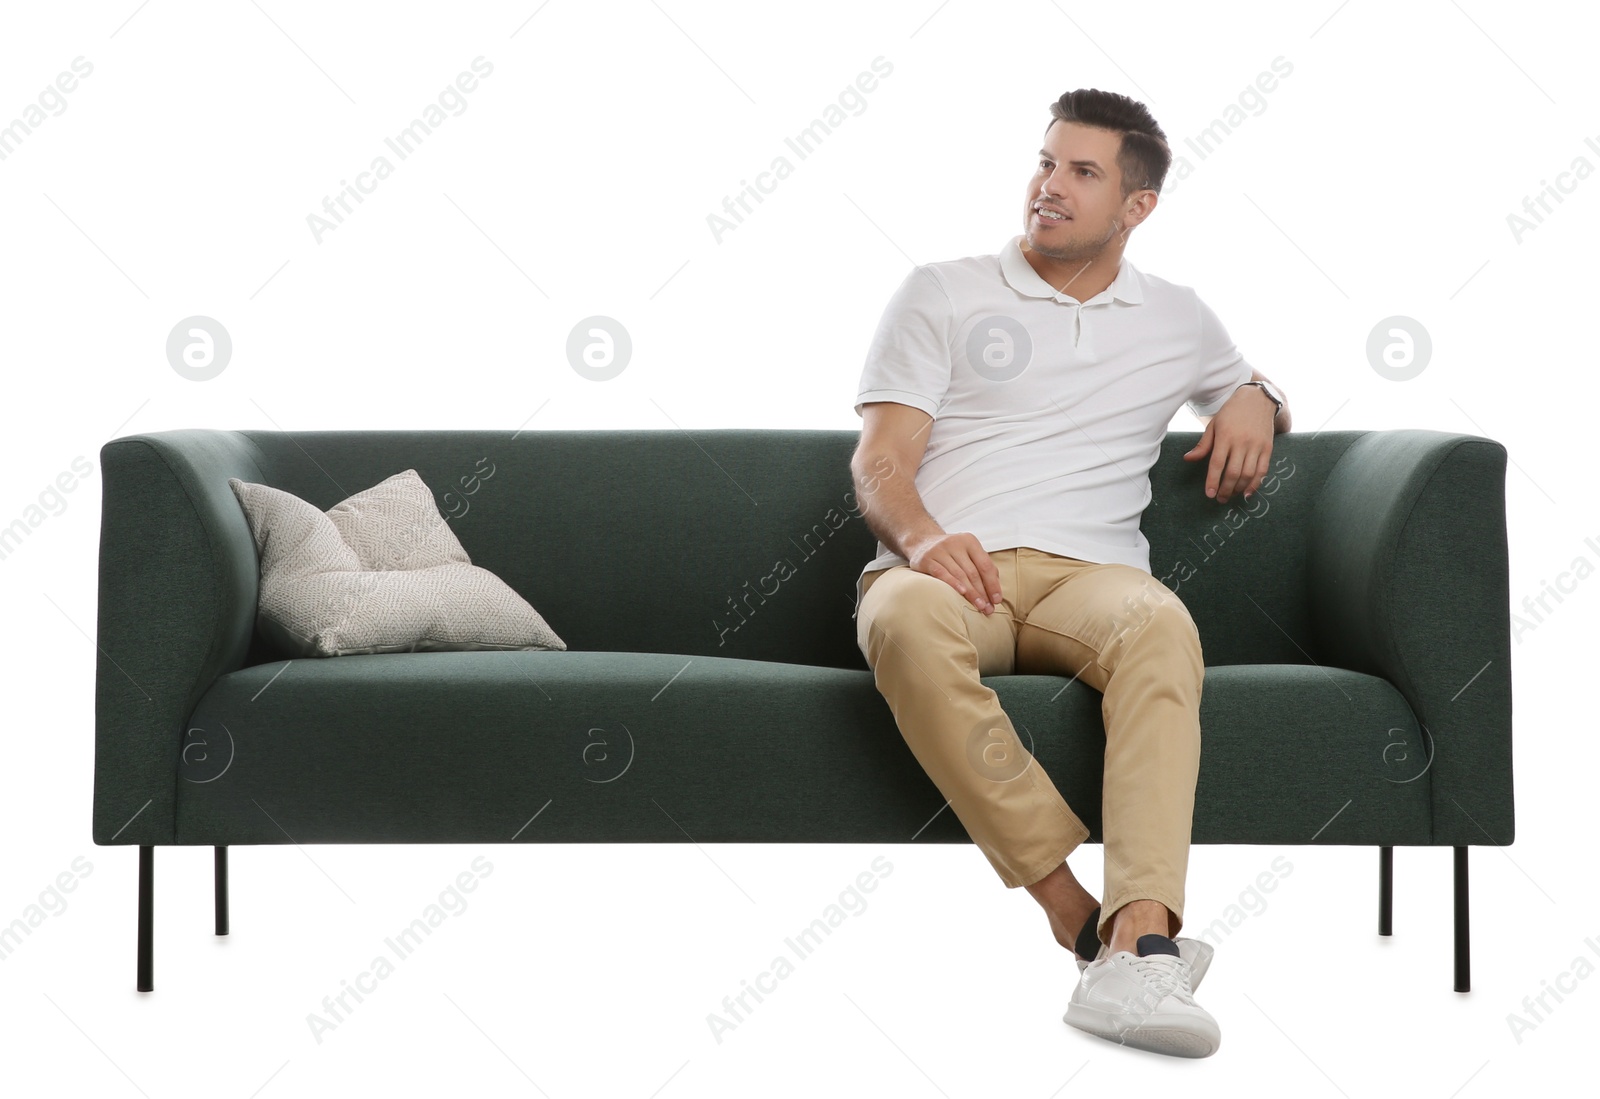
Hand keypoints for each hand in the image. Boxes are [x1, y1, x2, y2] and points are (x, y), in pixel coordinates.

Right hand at [907, 531, 1002, 613]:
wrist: (921, 542)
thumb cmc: (951, 552)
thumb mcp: (968, 553)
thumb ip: (982, 566)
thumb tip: (996, 589)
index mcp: (969, 541)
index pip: (985, 565)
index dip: (993, 584)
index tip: (997, 600)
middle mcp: (955, 543)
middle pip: (973, 572)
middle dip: (982, 592)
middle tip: (988, 608)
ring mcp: (940, 550)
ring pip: (959, 574)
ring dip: (971, 593)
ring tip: (978, 606)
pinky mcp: (927, 559)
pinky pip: (941, 573)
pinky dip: (953, 583)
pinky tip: (961, 593)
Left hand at [1183, 384, 1275, 501]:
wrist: (1258, 399)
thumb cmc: (1231, 413)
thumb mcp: (1214, 425)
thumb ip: (1203, 445)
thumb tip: (1188, 459)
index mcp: (1225, 436)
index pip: (1217, 464)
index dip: (1212, 481)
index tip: (1209, 494)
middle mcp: (1242, 442)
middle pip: (1233, 472)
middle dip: (1225, 489)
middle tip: (1219, 499)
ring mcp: (1256, 445)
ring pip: (1248, 474)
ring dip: (1239, 489)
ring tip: (1231, 495)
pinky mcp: (1268, 448)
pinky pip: (1262, 470)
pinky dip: (1255, 483)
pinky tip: (1247, 492)